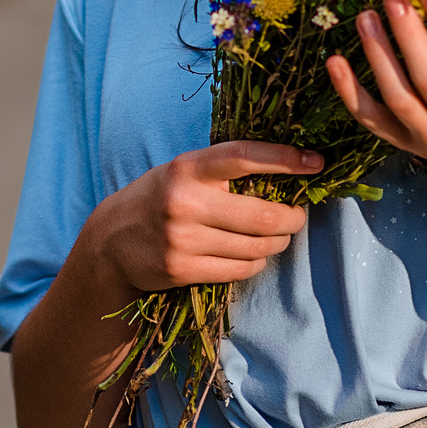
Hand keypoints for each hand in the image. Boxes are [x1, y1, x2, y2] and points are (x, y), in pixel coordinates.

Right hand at [83, 142, 317, 295]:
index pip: (244, 157)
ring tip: (277, 236)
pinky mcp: (182, 270)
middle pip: (262, 216)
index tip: (316, 162)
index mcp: (188, 168)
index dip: (284, 158)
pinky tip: (251, 254)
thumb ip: (223, 170)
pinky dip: (255, 262)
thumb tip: (288, 170)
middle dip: (292, 218)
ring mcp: (182, 240)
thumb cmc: (160, 197)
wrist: (111, 241)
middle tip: (297, 216)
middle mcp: (184, 202)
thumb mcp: (183, 171)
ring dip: (277, 243)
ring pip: (256, 247)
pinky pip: (240, 269)